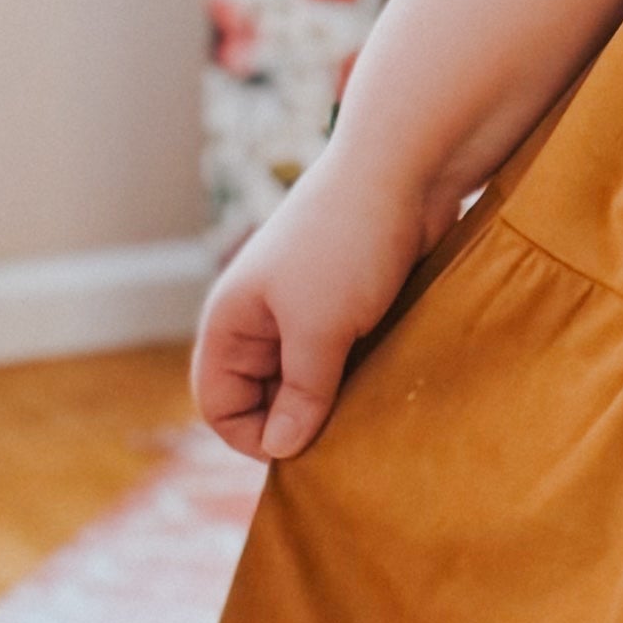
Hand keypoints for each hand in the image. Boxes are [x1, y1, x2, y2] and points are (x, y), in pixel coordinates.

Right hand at [192, 138, 451, 463]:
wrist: (403, 172)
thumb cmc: (348, 244)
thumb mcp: (320, 330)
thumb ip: (301, 394)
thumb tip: (282, 450)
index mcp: (232, 321)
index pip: (218, 403)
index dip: (252, 435)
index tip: (304, 446)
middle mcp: (261, 320)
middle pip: (261, 398)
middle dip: (295, 421)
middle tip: (344, 431)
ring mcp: (304, 313)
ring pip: (305, 383)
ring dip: (332, 401)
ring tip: (367, 406)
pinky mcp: (346, 307)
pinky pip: (340, 361)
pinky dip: (357, 377)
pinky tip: (384, 382)